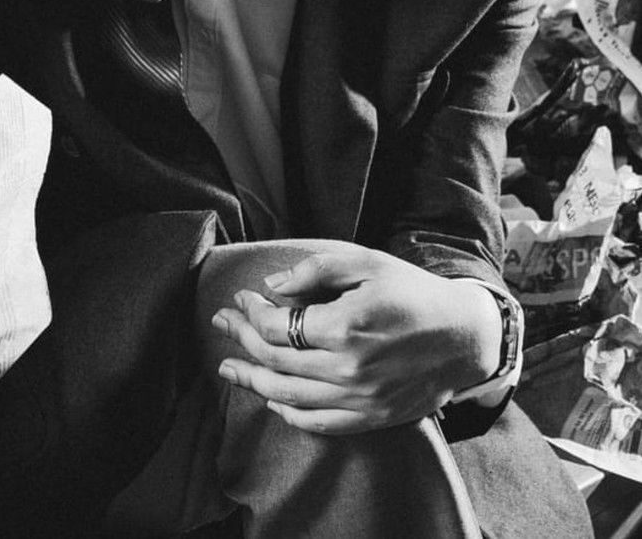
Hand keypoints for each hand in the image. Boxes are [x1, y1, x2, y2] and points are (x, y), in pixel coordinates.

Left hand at [212, 242, 501, 433]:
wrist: (463, 336)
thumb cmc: (413, 292)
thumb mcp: (367, 262)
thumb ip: (317, 269)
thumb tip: (273, 286)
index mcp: (346, 325)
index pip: (277, 325)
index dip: (250, 312)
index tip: (240, 299)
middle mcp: (349, 368)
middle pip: (275, 360)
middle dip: (241, 340)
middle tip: (222, 324)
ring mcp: (360, 398)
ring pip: (288, 396)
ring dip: (252, 380)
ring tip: (228, 369)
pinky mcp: (372, 418)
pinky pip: (318, 423)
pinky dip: (289, 413)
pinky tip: (271, 399)